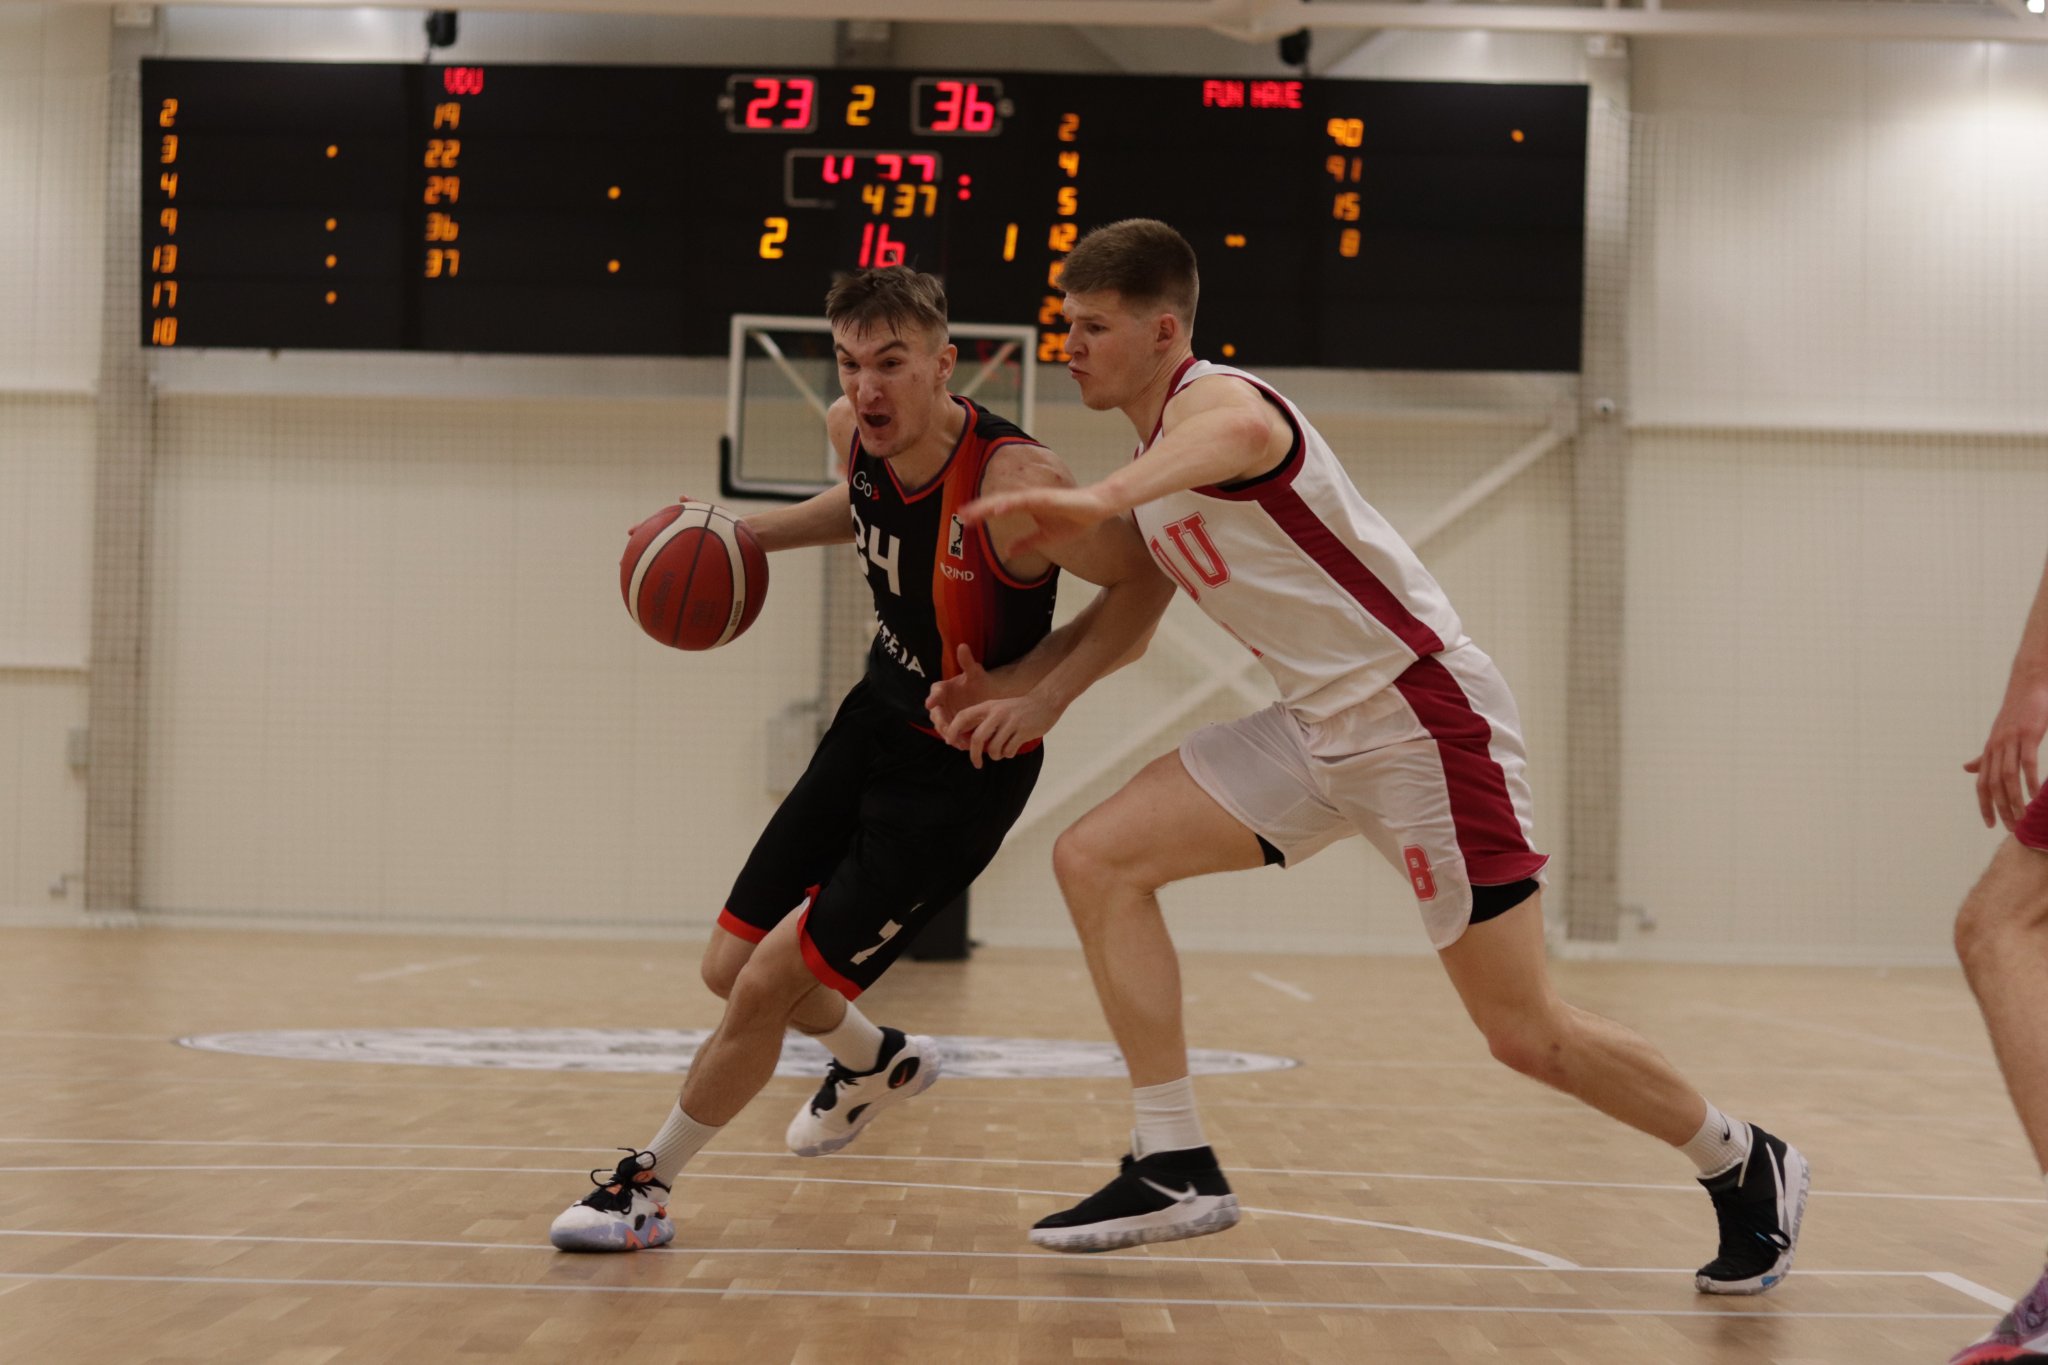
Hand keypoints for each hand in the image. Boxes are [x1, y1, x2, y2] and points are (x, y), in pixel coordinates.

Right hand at [926, 643, 1013, 736]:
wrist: (988, 699)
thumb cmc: (980, 683)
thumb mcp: (976, 673)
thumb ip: (967, 662)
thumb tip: (962, 646)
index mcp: (942, 688)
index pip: (935, 692)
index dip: (932, 697)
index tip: (930, 703)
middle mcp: (940, 704)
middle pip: (935, 714)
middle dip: (940, 721)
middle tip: (946, 727)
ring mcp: (945, 717)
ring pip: (941, 727)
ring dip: (948, 733)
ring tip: (957, 740)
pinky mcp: (952, 728)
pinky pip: (951, 736)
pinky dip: (957, 740)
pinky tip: (965, 744)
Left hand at [942, 692, 1062, 768]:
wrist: (1045, 702)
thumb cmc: (1017, 709)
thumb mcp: (997, 708)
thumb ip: (981, 720)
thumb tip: (963, 738)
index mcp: (988, 706)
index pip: (963, 716)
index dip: (954, 730)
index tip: (950, 742)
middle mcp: (997, 713)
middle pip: (977, 738)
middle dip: (974, 755)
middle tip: (977, 763)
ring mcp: (1011, 722)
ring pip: (993, 748)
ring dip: (995, 755)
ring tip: (1001, 752)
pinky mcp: (1023, 731)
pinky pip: (1009, 751)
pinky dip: (1008, 754)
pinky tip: (1012, 748)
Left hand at [959, 484, 1120, 557]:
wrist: (1097, 510)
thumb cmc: (1073, 519)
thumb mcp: (1045, 538)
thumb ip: (1026, 543)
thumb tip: (1007, 552)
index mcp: (1027, 506)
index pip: (1000, 509)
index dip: (982, 514)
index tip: (964, 520)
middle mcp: (1030, 499)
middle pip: (1000, 502)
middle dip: (980, 508)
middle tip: (961, 514)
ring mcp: (1039, 497)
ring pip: (1010, 500)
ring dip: (992, 505)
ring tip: (975, 511)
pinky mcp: (1051, 499)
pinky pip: (1029, 501)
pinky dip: (1014, 503)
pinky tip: (1000, 507)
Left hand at [1966, 671, 2047, 829]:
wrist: (2028, 686)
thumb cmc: (2015, 714)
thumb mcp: (1997, 737)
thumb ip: (1984, 756)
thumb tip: (1966, 769)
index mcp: (1989, 751)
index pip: (1982, 785)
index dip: (1984, 805)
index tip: (1990, 824)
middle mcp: (1996, 747)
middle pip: (1993, 785)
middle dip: (2000, 808)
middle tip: (2010, 827)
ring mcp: (2011, 740)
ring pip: (2008, 777)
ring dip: (2014, 799)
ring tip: (2023, 816)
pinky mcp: (2028, 734)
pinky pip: (2027, 762)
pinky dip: (2030, 780)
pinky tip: (2035, 795)